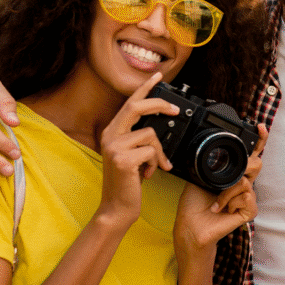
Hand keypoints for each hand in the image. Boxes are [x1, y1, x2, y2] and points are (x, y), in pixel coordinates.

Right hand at [95, 73, 178, 229]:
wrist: (117, 208)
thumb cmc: (126, 183)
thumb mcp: (131, 156)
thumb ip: (139, 139)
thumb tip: (159, 126)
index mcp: (111, 132)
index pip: (129, 103)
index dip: (144, 88)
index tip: (158, 76)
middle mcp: (109, 136)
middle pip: (137, 108)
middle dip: (159, 104)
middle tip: (174, 109)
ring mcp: (114, 147)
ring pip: (150, 135)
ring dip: (158, 153)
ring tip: (153, 166)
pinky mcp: (123, 159)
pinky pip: (151, 151)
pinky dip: (155, 163)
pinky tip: (147, 175)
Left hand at [174, 125, 265, 251]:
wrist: (190, 224)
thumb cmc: (194, 203)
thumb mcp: (200, 175)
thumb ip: (213, 163)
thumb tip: (219, 152)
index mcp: (233, 174)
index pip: (251, 155)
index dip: (259, 141)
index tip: (260, 127)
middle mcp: (243, 184)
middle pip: (257, 164)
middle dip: (244, 166)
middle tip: (232, 175)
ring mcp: (247, 198)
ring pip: (246, 182)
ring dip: (226, 192)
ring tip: (215, 202)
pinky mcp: (248, 211)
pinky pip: (247, 198)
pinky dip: (230, 202)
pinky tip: (221, 209)